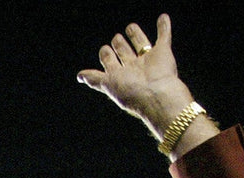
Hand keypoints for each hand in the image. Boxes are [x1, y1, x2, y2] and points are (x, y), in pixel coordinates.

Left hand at [77, 15, 215, 152]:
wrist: (156, 94)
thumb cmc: (131, 92)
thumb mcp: (107, 85)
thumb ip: (94, 79)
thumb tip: (79, 76)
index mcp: (121, 76)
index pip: (111, 63)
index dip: (107, 56)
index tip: (104, 49)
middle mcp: (134, 68)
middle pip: (125, 53)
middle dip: (119, 46)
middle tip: (116, 39)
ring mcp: (149, 60)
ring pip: (142, 44)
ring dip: (136, 35)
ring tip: (130, 27)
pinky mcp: (163, 52)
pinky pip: (164, 36)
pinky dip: (164, 27)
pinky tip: (163, 17)